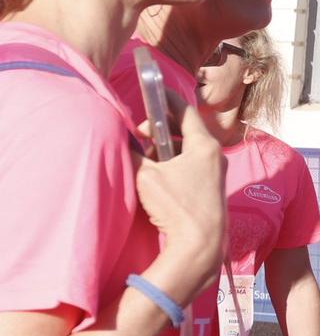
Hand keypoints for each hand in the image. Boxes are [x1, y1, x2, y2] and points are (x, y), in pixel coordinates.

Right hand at [134, 96, 225, 299]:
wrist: (200, 244)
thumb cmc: (176, 205)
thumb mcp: (146, 176)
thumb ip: (133, 155)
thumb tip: (121, 145)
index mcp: (204, 145)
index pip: (185, 111)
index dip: (166, 99)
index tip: (153, 90)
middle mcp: (214, 155)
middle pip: (184, 130)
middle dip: (158, 128)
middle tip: (138, 134)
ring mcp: (214, 172)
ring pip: (185, 149)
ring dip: (163, 149)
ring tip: (144, 158)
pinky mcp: (210, 188)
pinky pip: (188, 164)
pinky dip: (171, 163)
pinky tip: (155, 175)